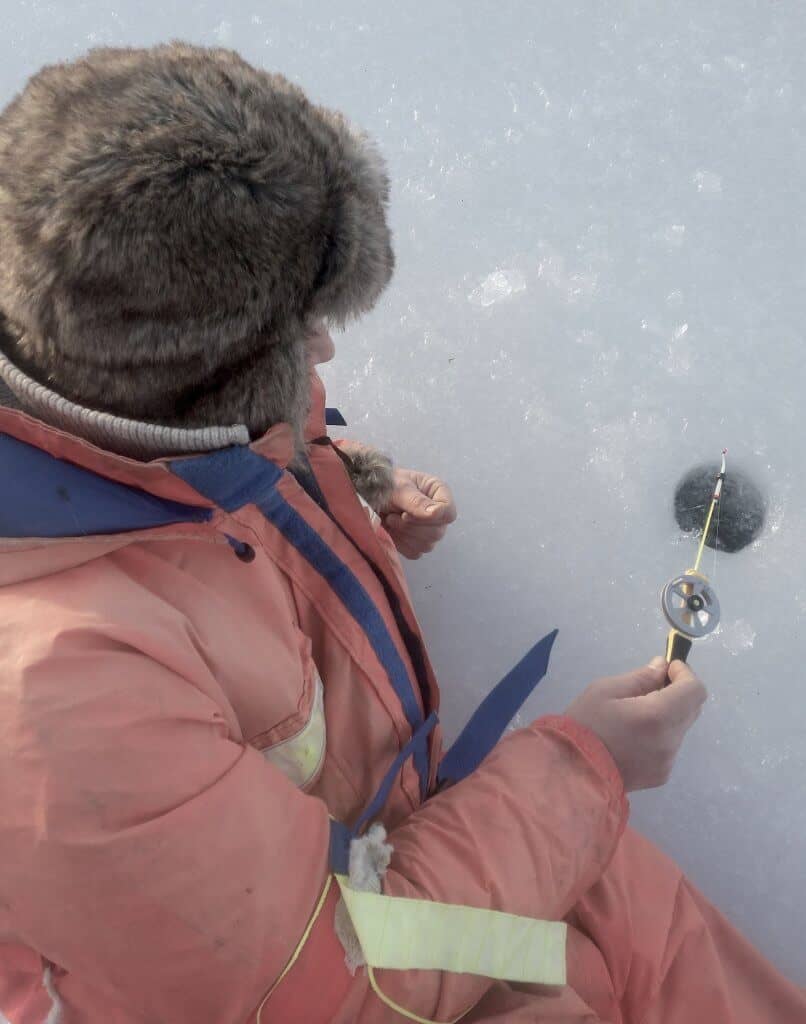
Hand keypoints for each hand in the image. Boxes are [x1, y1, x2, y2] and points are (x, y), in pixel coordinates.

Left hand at [381, 468, 457, 559]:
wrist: (368, 496)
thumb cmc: (385, 486)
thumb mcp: (399, 489)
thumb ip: (416, 501)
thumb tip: (434, 513)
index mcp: (438, 493)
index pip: (448, 513)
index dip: (431, 517)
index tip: (407, 514)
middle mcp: (437, 514)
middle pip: (438, 532)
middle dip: (412, 526)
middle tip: (394, 515)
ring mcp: (429, 531)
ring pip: (427, 545)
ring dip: (404, 534)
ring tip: (391, 520)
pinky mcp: (417, 544)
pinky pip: (415, 552)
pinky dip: (400, 544)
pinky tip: (392, 531)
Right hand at [564, 658, 706, 791]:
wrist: (571, 773)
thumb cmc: (583, 725)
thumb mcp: (604, 690)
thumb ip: (640, 677)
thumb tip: (662, 667)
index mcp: (657, 716)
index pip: (694, 690)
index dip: (684, 673)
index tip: (667, 668)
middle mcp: (670, 740)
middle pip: (692, 708)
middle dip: (677, 692)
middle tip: (650, 687)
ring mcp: (668, 761)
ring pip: (680, 727)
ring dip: (668, 714)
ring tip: (635, 715)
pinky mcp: (662, 774)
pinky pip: (670, 746)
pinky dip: (659, 734)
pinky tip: (633, 737)